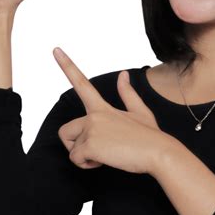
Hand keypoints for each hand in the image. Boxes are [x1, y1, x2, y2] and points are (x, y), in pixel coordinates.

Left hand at [53, 47, 169, 174]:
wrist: (159, 152)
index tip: (55, 50)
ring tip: (105, 156)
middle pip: (65, 132)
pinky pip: (76, 159)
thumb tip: (123, 74)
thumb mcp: (140, 111)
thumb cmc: (151, 136)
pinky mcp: (91, 145)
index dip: (67, 65)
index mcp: (102, 107)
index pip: (81, 83)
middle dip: (75, 146)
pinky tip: (104, 162)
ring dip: (84, 157)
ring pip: (72, 148)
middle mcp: (94, 116)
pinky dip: (87, 165)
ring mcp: (92, 129)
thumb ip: (127, 94)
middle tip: (96, 151)